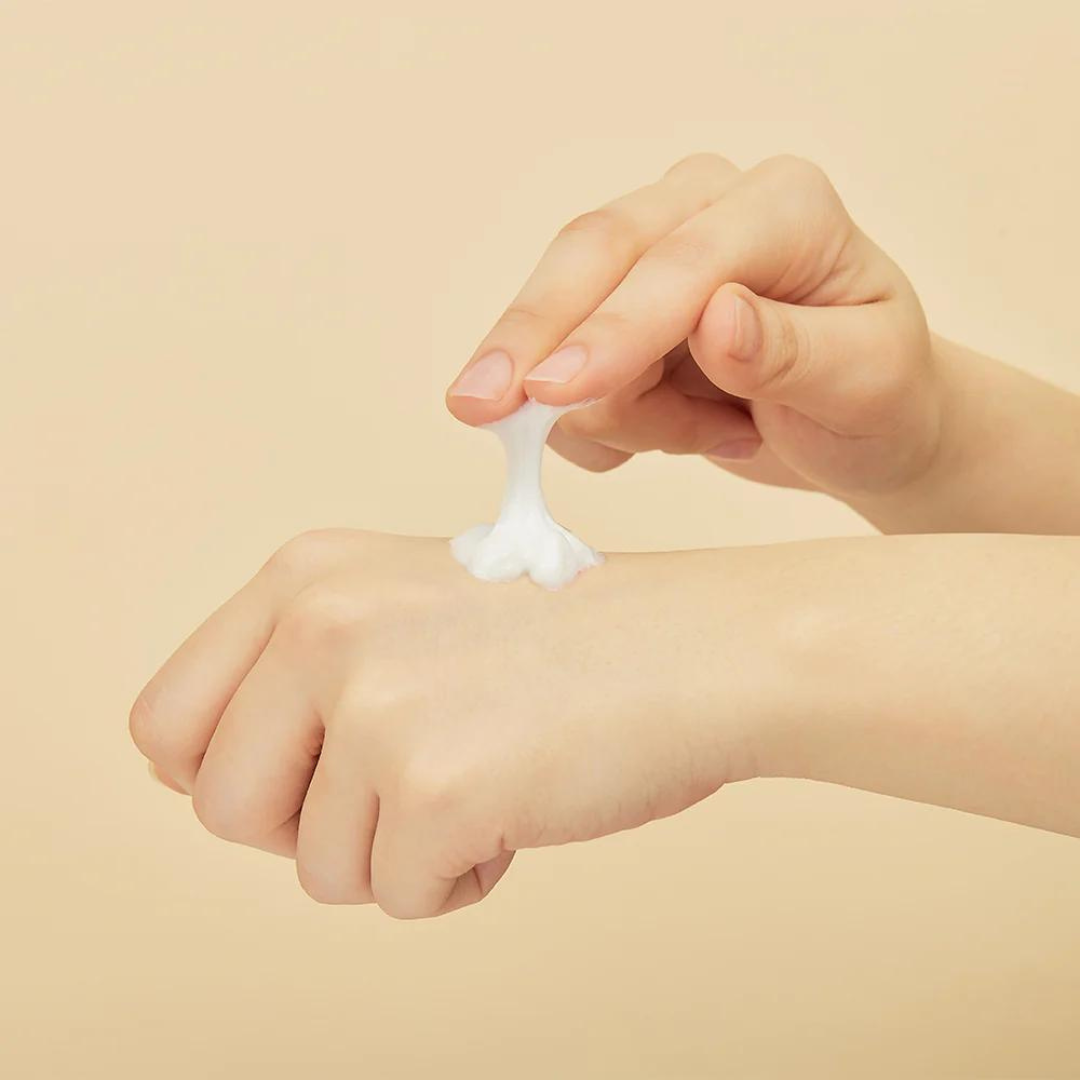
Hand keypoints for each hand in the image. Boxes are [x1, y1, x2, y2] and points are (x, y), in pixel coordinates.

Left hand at [129, 530, 765, 917]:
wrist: (697, 647)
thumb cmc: (564, 639)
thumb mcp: (402, 610)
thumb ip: (297, 675)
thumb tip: (196, 779)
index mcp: (306, 574)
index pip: (164, 721)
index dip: (226, 772)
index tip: (304, 779)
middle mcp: (322, 623)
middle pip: (220, 805)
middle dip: (306, 827)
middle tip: (402, 790)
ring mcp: (374, 704)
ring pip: (313, 868)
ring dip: (398, 851)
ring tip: (483, 779)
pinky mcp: (435, 787)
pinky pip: (402, 897)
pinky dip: (461, 877)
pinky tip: (519, 807)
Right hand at [446, 153, 939, 500]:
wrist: (862, 423)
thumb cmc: (878, 397)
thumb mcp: (868, 382)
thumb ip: (794, 352)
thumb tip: (716, 320)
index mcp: (782, 205)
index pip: (680, 260)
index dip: (613, 327)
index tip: (554, 392)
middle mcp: (704, 207)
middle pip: (589, 257)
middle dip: (532, 338)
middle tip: (476, 409)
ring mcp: (650, 254)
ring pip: (567, 326)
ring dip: (626, 414)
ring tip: (721, 434)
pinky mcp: (615, 306)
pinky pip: (563, 371)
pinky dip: (607, 428)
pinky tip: (678, 432)